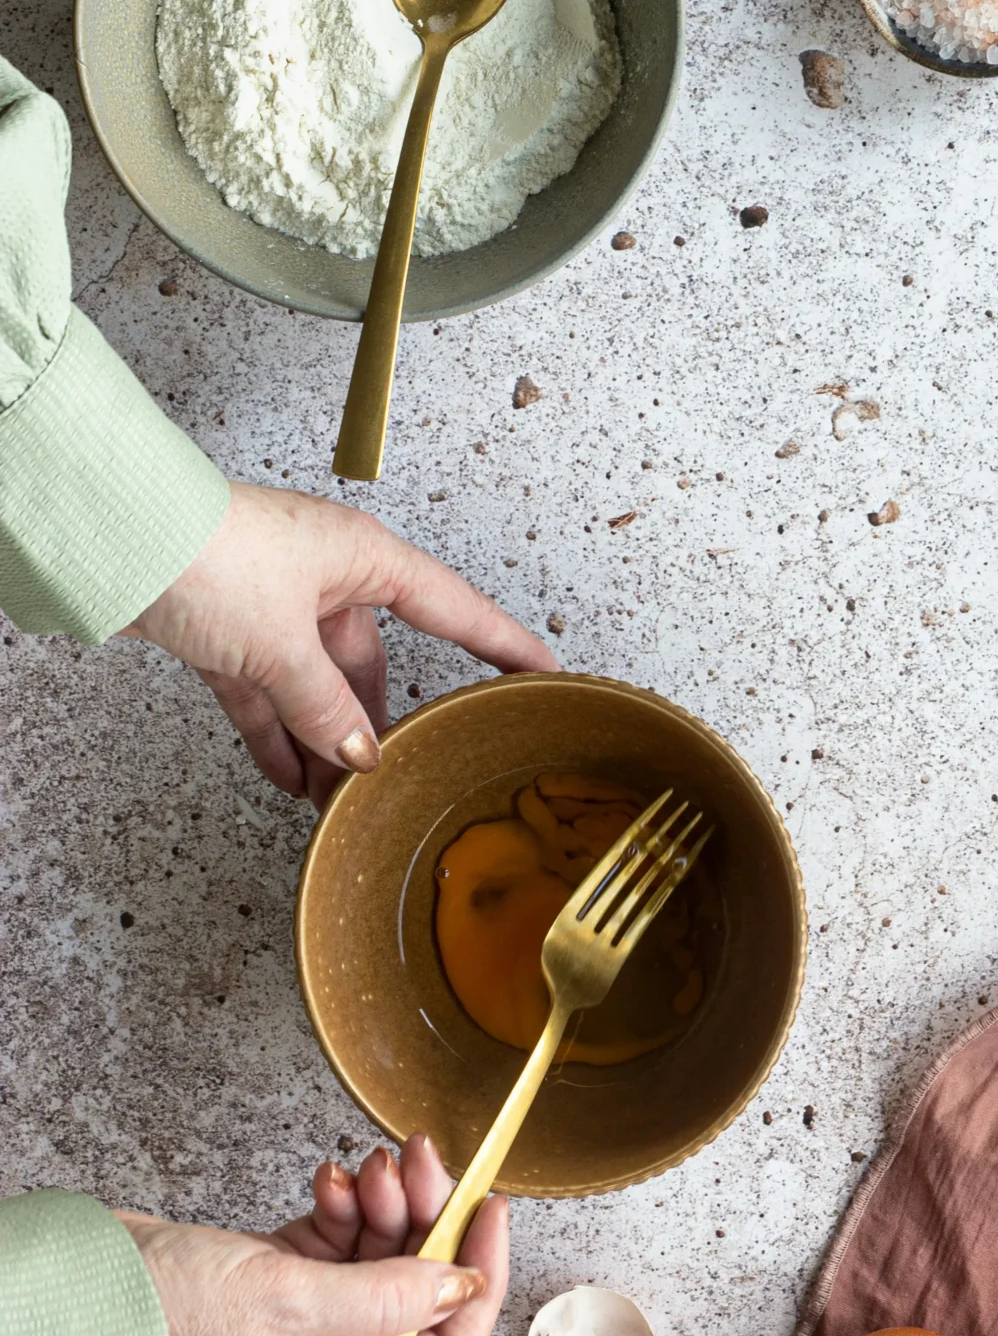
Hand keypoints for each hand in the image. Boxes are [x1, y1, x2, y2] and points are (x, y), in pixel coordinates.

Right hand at [116, 1135, 509, 1335]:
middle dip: (427, 1221)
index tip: (490, 1214)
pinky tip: (331, 1180)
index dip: (477, 1282)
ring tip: (371, 1165)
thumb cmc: (163, 1314)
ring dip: (386, 1203)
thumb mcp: (286, 1299)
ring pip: (382, 1254)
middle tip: (421, 1162)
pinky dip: (345, 1205)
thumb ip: (383, 1293)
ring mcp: (306, 1318)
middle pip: (417, 1292)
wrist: (82, 1285)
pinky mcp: (282, 1278)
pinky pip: (342, 1238)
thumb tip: (463, 1283)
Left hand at [125, 481, 557, 799]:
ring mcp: (275, 603)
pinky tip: (286, 777)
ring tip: (333, 797)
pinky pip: (268, 691)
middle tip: (395, 774)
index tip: (544, 672)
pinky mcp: (228, 627)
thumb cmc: (207, 555)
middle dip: (375, 724)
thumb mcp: (281, 646)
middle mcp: (326, 576)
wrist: (116, 538)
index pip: (454, 609)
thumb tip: (358, 756)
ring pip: (315, 683)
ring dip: (321, 739)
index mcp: (363, 558)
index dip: (503, 644)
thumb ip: (325, 709)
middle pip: (371, 662)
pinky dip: (276, 733)